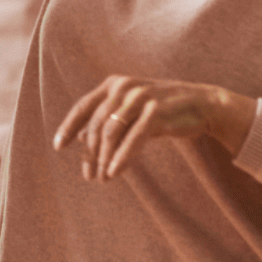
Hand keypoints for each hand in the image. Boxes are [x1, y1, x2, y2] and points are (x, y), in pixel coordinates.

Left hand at [52, 75, 255, 180]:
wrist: (203, 104)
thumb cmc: (164, 109)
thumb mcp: (132, 111)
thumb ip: (108, 120)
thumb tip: (81, 138)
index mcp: (115, 84)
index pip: (83, 106)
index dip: (69, 127)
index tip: (58, 147)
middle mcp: (125, 87)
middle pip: (97, 124)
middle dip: (90, 152)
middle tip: (89, 175)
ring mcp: (141, 97)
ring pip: (112, 131)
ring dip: (104, 158)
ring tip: (102, 178)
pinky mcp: (157, 111)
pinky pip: (133, 137)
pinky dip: (122, 157)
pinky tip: (115, 172)